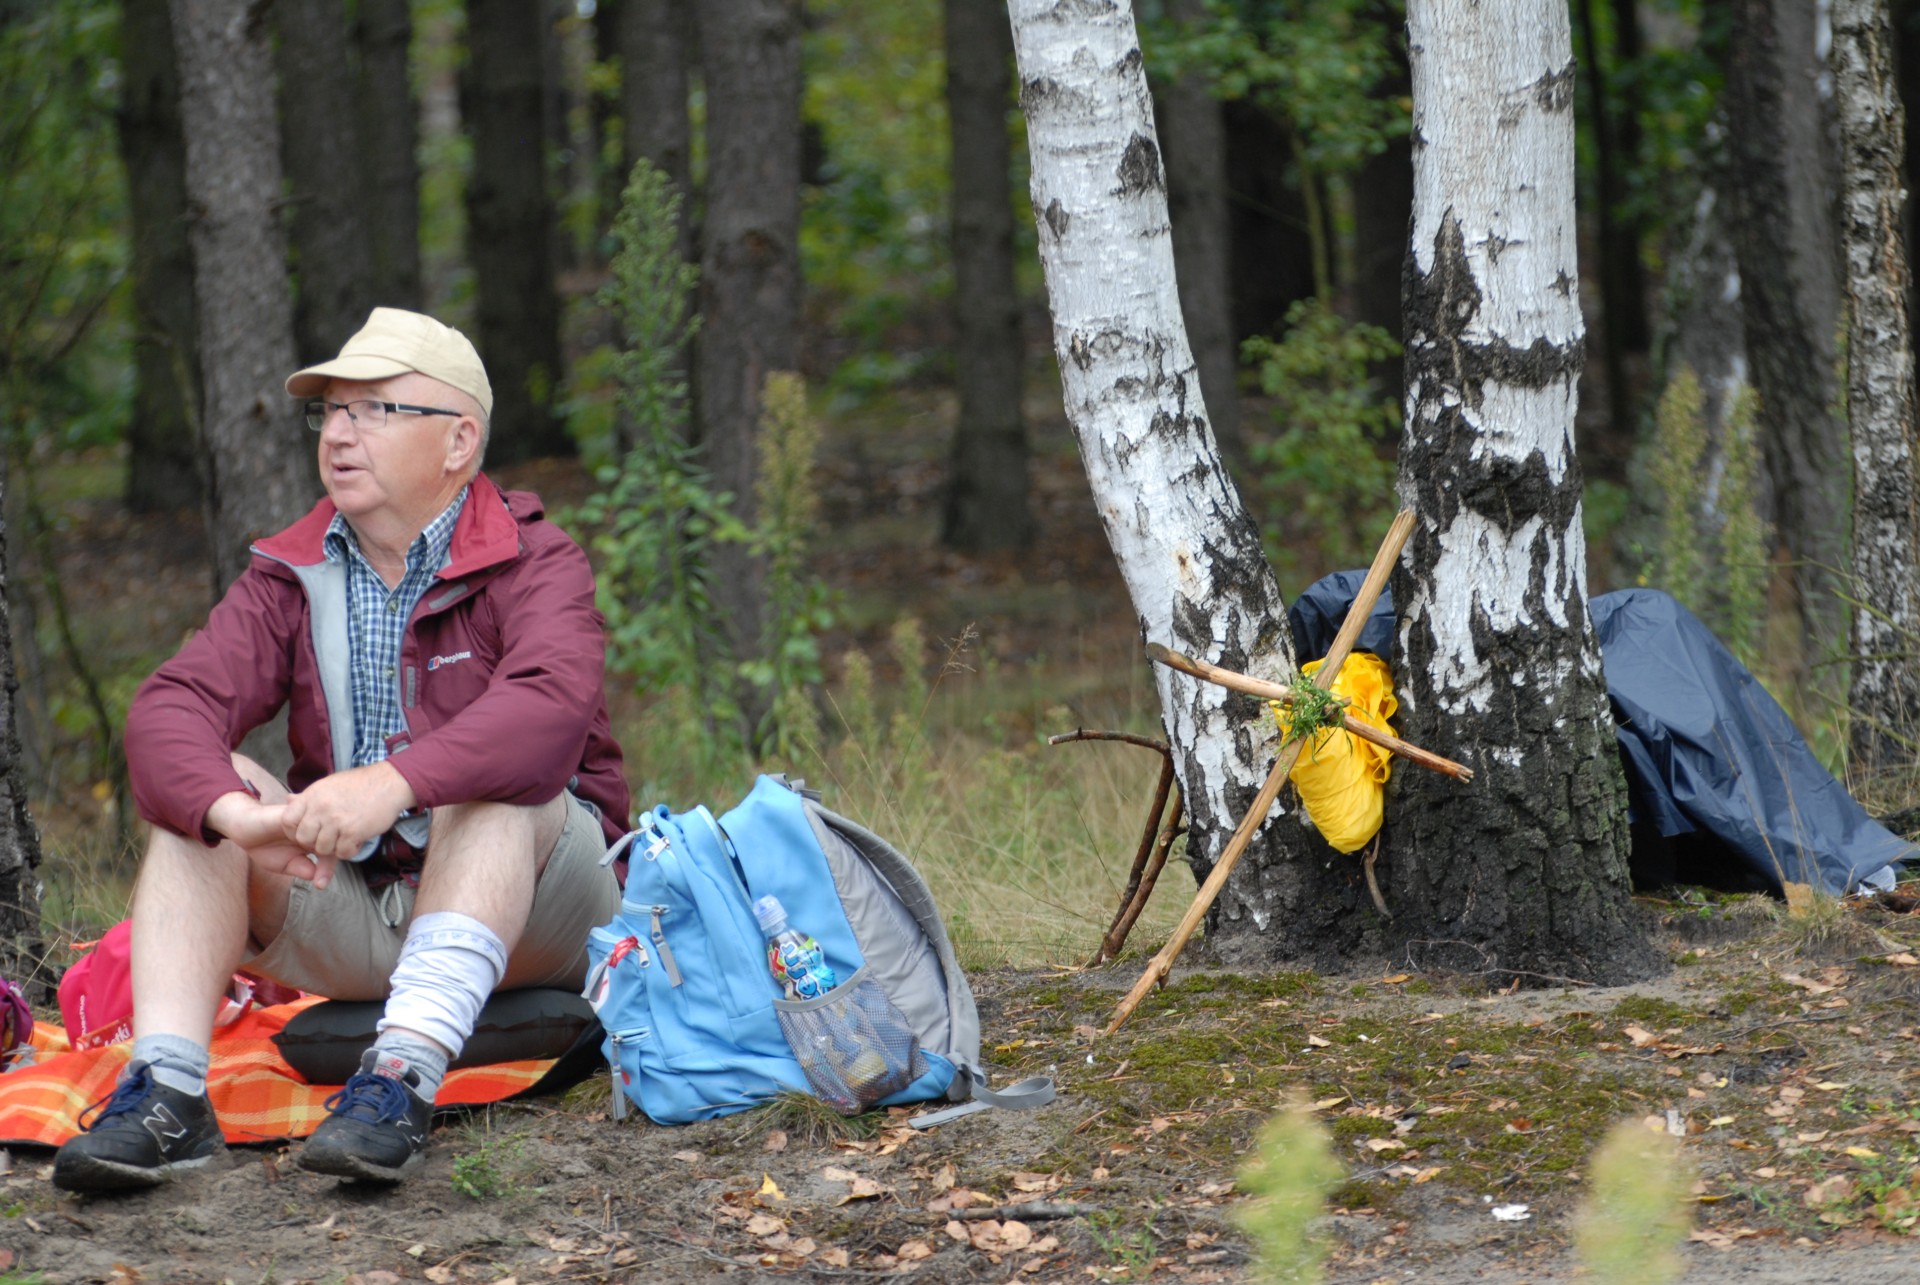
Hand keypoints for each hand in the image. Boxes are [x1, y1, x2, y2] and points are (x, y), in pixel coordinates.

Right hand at [203, 790, 338, 888]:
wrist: (243, 829)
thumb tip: (316, 877)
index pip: (332, 853)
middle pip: (332, 840)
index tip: (320, 885)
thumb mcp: (285, 864)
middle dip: (327, 859)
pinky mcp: (292, 811)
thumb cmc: (266, 848)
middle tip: (318, 879)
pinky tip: (295, 838)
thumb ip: (301, 869)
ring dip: (317, 843)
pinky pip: (304, 817)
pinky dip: (303, 829)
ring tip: (307, 853)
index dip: (328, 869)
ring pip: (322, 828)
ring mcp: (305, 818)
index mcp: (316, 841)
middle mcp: (314, 828)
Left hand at [281, 762, 417, 862]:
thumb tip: (288, 800)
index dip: (293, 831)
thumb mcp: (329, 784)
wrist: (388, 783)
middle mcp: (321, 808)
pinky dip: (349, 850)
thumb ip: (308, 797)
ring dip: (334, 848)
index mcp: (313, 795)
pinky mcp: (353, 832)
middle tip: (328, 838)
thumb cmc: (360, 784)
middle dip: (314, 843)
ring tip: (345, 838)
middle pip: (303, 839)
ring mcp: (336, 820)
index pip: (287, 820)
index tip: (306, 832)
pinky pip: (342, 853)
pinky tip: (356, 840)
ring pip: (322, 849)